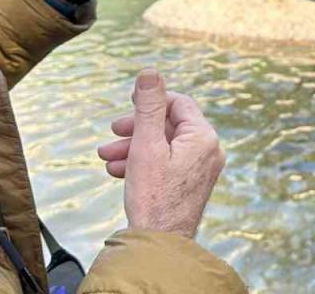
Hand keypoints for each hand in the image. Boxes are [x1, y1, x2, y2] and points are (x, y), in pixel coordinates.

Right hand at [96, 70, 224, 236]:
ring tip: (106, 157)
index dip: (151, 101)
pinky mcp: (191, 183)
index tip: (129, 104)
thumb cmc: (153, 196)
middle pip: (169, 125)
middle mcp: (208, 151)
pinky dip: (143, 162)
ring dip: (133, 147)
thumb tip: (150, 71)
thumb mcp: (146, 144)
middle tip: (112, 133)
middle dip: (136, 129)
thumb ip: (148, 106)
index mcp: (203, 137)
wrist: (159, 243)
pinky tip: (118, 171)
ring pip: (164, 145)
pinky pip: (167, 163)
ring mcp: (201, 168)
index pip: (178, 103)